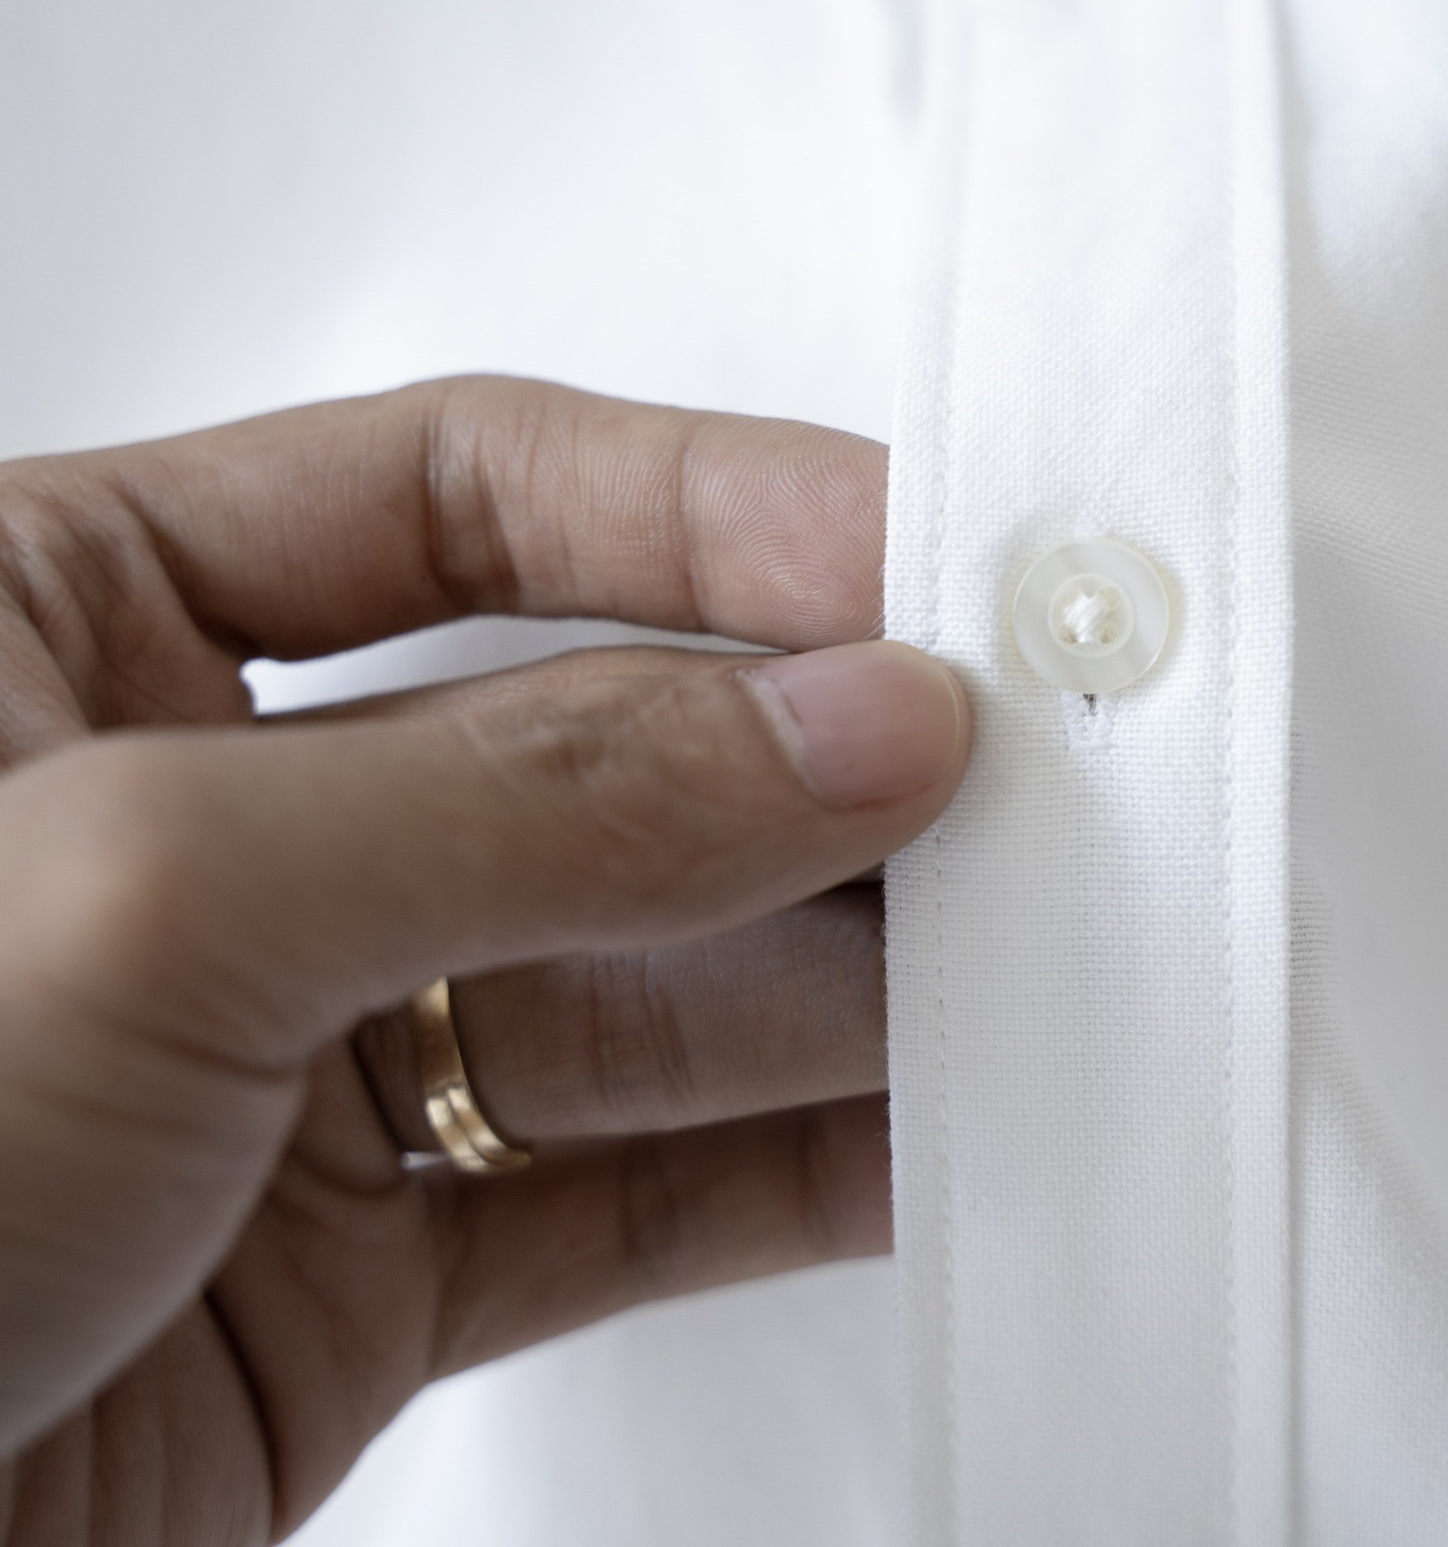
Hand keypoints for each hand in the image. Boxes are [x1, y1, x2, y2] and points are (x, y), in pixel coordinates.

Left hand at [0, 379, 968, 1544]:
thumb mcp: (135, 896)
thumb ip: (527, 799)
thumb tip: (848, 726)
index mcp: (59, 616)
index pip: (468, 489)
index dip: (716, 507)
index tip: (924, 553)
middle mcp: (202, 818)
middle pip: (595, 730)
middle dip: (820, 750)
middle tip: (1033, 755)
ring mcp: (296, 1049)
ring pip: (647, 965)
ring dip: (849, 960)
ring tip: (1042, 936)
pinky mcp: (363, 1266)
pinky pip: (633, 1181)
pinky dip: (803, 1155)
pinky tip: (944, 1117)